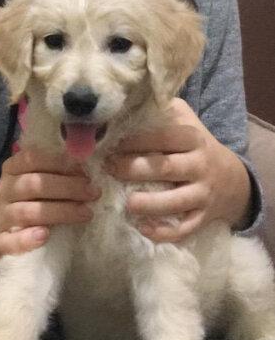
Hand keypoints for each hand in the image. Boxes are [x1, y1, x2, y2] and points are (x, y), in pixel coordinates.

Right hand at [0, 148, 99, 254]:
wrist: (14, 226)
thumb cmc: (37, 198)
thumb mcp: (45, 179)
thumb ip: (61, 171)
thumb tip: (88, 166)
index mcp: (14, 168)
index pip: (32, 158)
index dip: (60, 163)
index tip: (85, 171)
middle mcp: (5, 189)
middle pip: (34, 184)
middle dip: (68, 187)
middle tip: (94, 193)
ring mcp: (2, 216)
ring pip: (27, 212)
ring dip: (60, 212)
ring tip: (86, 213)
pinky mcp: (2, 240)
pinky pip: (10, 241)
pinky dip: (26, 238)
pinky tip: (44, 235)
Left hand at [106, 99, 251, 242]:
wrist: (231, 179)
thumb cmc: (194, 147)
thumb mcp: (184, 123)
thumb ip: (159, 114)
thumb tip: (122, 107)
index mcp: (194, 139)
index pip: (164, 137)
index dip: (137, 140)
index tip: (111, 143)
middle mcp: (200, 166)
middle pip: (167, 167)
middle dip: (135, 169)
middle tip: (109, 168)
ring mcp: (203, 194)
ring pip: (177, 201)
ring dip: (150, 203)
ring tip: (127, 204)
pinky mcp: (202, 217)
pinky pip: (185, 228)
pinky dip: (165, 232)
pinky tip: (143, 229)